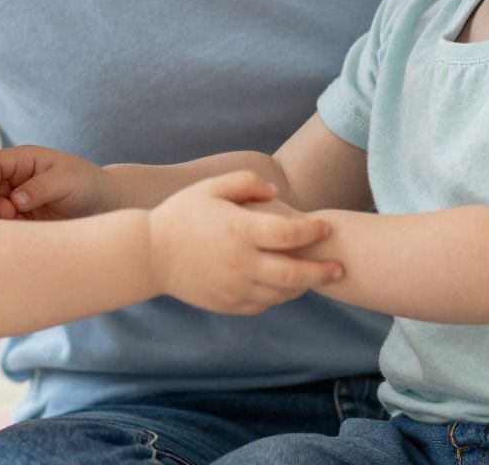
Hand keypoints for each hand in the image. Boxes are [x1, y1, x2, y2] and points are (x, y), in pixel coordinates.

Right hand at [0, 146, 109, 220]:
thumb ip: (40, 188)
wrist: (104, 206)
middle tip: (8, 215)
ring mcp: (18, 200)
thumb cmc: (88, 184)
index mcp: (26, 160)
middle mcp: (17, 179)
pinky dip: (4, 230)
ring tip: (14, 223)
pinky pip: (4, 225)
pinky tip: (18, 233)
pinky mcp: (23, 220)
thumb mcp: (67, 181)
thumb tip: (15, 200)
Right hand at [146, 171, 342, 313]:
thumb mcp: (212, 187)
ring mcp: (234, 288)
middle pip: (295, 274)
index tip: (326, 226)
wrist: (148, 254)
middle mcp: (242, 264)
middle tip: (339, 267)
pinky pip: (262, 305)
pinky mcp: (226, 304)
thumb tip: (277, 194)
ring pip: (281, 294)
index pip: (291, 234)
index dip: (314, 231)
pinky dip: (278, 297)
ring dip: (302, 286)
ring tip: (313, 276)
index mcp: (241, 232)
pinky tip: (283, 286)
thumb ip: (248, 183)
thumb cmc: (182, 214)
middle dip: (322, 272)